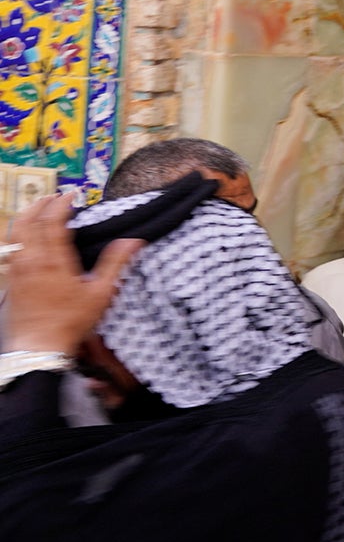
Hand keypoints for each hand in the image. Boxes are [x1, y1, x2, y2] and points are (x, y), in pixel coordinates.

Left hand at [2, 195, 141, 355]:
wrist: (39, 346)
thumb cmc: (70, 322)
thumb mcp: (101, 293)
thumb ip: (115, 263)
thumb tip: (133, 241)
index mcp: (54, 261)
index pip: (53, 221)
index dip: (62, 203)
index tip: (72, 195)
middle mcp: (31, 261)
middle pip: (28, 221)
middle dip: (40, 204)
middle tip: (53, 196)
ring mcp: (17, 269)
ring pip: (14, 233)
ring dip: (25, 216)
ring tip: (37, 209)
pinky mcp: (9, 279)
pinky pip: (9, 248)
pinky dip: (17, 235)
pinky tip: (24, 237)